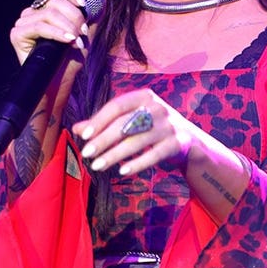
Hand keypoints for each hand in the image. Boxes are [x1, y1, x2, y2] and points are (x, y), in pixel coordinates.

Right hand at [10, 0, 100, 64]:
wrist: (61, 80)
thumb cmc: (72, 57)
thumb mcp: (87, 31)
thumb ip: (94, 10)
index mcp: (46, 7)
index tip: (83, 4)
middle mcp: (33, 11)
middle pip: (54, 0)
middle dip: (74, 15)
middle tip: (83, 32)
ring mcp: (23, 22)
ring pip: (48, 13)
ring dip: (68, 27)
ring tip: (77, 41)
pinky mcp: (17, 34)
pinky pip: (39, 27)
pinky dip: (57, 33)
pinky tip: (69, 41)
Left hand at [73, 89, 198, 175]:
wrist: (190, 140)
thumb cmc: (152, 128)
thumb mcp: (131, 120)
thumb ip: (105, 124)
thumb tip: (76, 129)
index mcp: (144, 96)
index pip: (116, 106)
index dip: (99, 120)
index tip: (83, 136)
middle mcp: (158, 107)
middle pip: (125, 124)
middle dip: (103, 139)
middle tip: (86, 153)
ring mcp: (169, 125)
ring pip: (137, 141)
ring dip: (115, 155)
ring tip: (97, 166)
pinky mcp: (178, 143)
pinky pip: (154, 155)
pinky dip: (137, 163)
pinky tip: (122, 171)